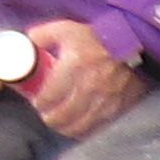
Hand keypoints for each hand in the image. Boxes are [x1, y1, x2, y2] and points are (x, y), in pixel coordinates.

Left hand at [22, 19, 139, 139]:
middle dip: (50, 119)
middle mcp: (89, 87)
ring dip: (67, 128)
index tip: (36, 102)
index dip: (39, 102)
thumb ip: (42, 36)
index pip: (50, 95)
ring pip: (81, 125)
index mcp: (73, 66)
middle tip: (46, 115)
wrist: (132, 45)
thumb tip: (27, 44)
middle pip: (63, 115)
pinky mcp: (119, 108)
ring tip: (60, 125)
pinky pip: (99, 127)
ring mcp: (106, 100)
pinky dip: (87, 131)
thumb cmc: (96, 37)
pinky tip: (80, 128)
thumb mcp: (65, 28)